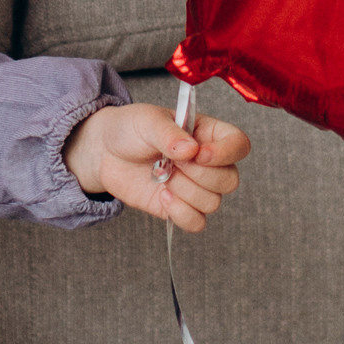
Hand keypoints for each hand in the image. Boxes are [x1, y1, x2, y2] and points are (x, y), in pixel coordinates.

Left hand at [64, 100, 248, 232]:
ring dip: (185, 192)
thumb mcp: (147, 120)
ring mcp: (194, 187)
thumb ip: (169, 133)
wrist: (104, 152)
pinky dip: (181, 213)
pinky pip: (197, 223)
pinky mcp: (179, 208)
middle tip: (171, 162)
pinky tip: (163, 196)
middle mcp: (208, 162)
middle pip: (230, 180)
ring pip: (213, 203)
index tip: (198, 154)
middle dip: (198, 175)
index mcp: (208, 133)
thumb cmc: (130, 128)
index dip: (225, 153)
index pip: (239, 145)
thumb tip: (191, 149)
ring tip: (162, 176)